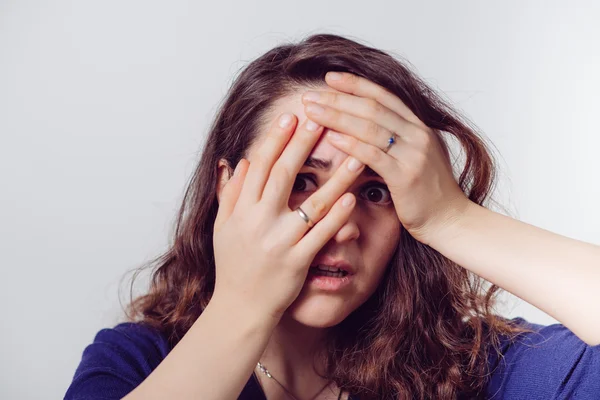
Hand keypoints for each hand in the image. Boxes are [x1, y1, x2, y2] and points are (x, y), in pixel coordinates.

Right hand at [212, 112, 364, 321]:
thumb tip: (238, 160)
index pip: (260, 165)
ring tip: (355, 154)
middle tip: (321, 118)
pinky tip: (352, 196)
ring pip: (311, 203)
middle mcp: (259, 222)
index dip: (276, 139)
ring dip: (335, 177)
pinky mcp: (298, 262)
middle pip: (284, 175)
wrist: (241, 307)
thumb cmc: (233, 265)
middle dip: (303, 144)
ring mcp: (280, 242)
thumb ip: (229, 193)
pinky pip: (321, 235)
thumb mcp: (222, 227)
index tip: (291, 116)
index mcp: (241, 210)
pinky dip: (337, 215)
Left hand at [301, 71, 470, 244]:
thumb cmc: (428, 192)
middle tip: (309, 95)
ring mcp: (414, 154)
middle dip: (338, 99)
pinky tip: (331, 138)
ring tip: (312, 112)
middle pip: (372, 107)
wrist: (450, 220)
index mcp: (418, 126)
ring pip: (370, 127)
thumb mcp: (415, 156)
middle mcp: (418, 134)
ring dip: (337, 117)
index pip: (382, 95)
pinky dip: (351, 144)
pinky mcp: (406, 176)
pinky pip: (374, 155)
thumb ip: (396, 138)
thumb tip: (366, 126)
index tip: (329, 77)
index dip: (354, 84)